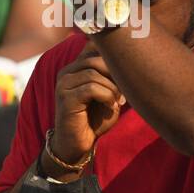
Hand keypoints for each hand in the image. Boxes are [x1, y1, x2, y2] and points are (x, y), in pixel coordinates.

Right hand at [49, 50, 123, 173]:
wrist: (77, 145)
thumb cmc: (95, 120)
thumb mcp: (109, 94)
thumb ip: (114, 77)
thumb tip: (130, 59)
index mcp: (76, 67)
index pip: (95, 47)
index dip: (114, 57)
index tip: (127, 73)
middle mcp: (67, 72)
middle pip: (96, 59)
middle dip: (116, 74)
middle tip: (124, 91)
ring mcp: (63, 84)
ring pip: (94, 74)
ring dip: (112, 88)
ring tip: (117, 101)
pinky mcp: (65, 98)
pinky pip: (91, 88)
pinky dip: (106, 96)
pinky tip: (111, 106)